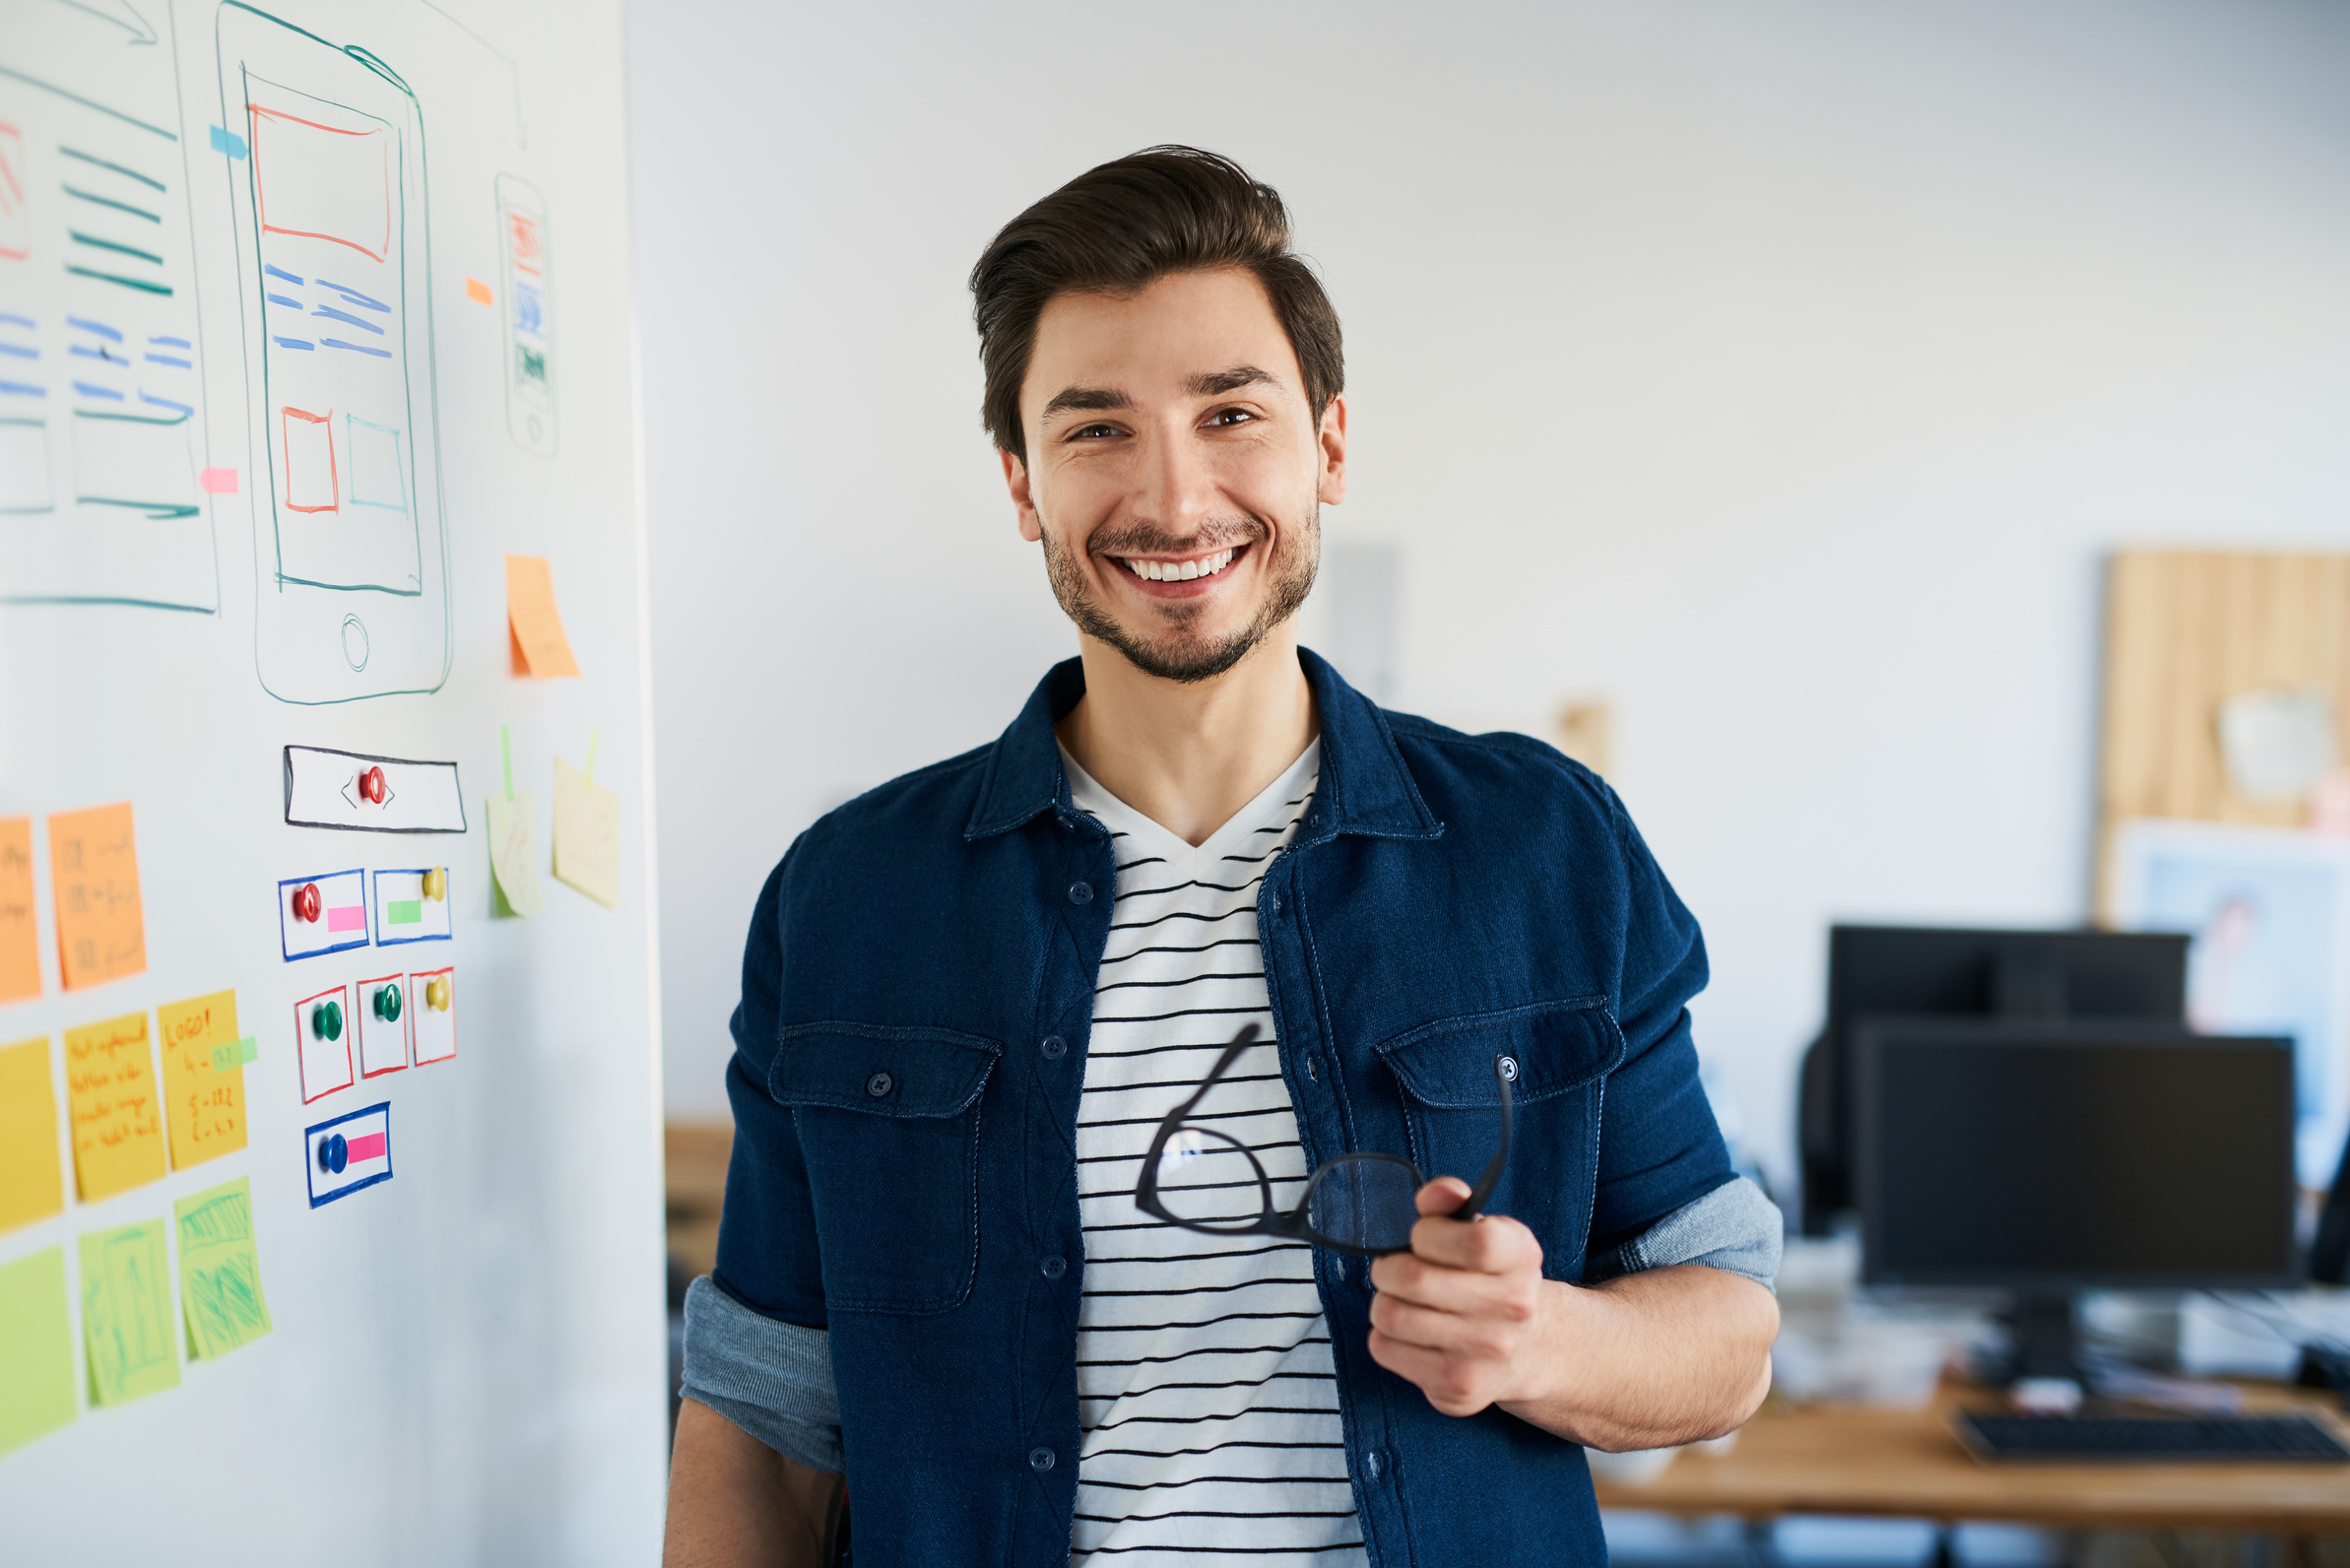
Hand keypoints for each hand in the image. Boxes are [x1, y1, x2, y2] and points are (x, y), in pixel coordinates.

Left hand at [1365, 1175, 1552, 1417]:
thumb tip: (1436, 1194)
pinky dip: (1385, 1335)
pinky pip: (1384, 1348)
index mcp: (1521, 1259)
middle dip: (1390, 1267)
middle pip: (1415, 1279)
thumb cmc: (1488, 1279)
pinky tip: (1410, 1333)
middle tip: (1396, 1269)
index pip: (1475, 1241)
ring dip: (1385, 1300)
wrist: (1526, 1347)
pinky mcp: (1459, 1388)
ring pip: (1391, 1315)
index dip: (1430, 1233)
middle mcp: (1514, 1309)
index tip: (1423, 1237)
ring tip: (1403, 1301)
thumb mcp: (1482, 1230)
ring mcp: (1488, 1354)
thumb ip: (1450, 1204)